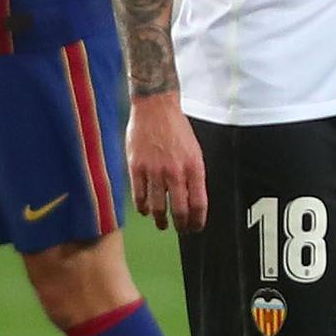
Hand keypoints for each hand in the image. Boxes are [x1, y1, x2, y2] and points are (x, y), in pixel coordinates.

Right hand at [126, 93, 207, 232]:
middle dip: (181, 225)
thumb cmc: (176, 128)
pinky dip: (143, 208)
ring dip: (161, 221)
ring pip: (157, 207)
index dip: (198, 221)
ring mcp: (154, 171)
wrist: (155, 106)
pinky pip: (139, 197)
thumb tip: (194, 199)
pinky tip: (146, 210)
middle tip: (181, 229)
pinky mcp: (136, 168)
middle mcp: (175, 171)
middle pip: (179, 210)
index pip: (198, 203)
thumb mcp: (194, 150)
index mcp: (193, 167)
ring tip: (162, 224)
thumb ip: (193, 175)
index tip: (196, 227)